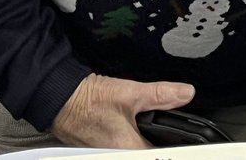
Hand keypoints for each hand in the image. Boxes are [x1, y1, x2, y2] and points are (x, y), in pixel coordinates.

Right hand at [51, 73, 195, 147]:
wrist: (59, 98)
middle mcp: (115, 155)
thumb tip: (186, 94)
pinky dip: (128, 138)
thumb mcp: (130, 93)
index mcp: (127, 149)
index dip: (172, 149)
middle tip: (161, 130)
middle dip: (156, 143)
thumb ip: (161, 95)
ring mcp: (104, 153)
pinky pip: (118, 147)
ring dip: (141, 141)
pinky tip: (128, 126)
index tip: (181, 143)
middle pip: (145, 153)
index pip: (158, 156)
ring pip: (132, 150)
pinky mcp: (98, 147)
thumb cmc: (88, 101)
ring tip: (145, 128)